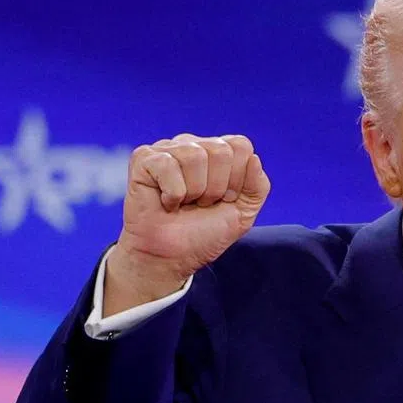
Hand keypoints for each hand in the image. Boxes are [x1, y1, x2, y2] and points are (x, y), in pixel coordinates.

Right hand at [104, 134, 269, 314]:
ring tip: (184, 203)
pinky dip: (172, 193)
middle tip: (200, 204)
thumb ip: (258, 187)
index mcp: (218, 152)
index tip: (224, 200)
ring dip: (193, 191)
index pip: (240, 146)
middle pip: (220, 151)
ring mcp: (167, 149)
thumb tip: (254, 158)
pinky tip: (166, 202)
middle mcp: (193, 144)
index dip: (237, 179)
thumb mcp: (243, 214)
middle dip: (215, 188)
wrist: (171, 258)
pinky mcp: (144, 159)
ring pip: (195, 156)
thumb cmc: (203, 234)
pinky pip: (167, 165)